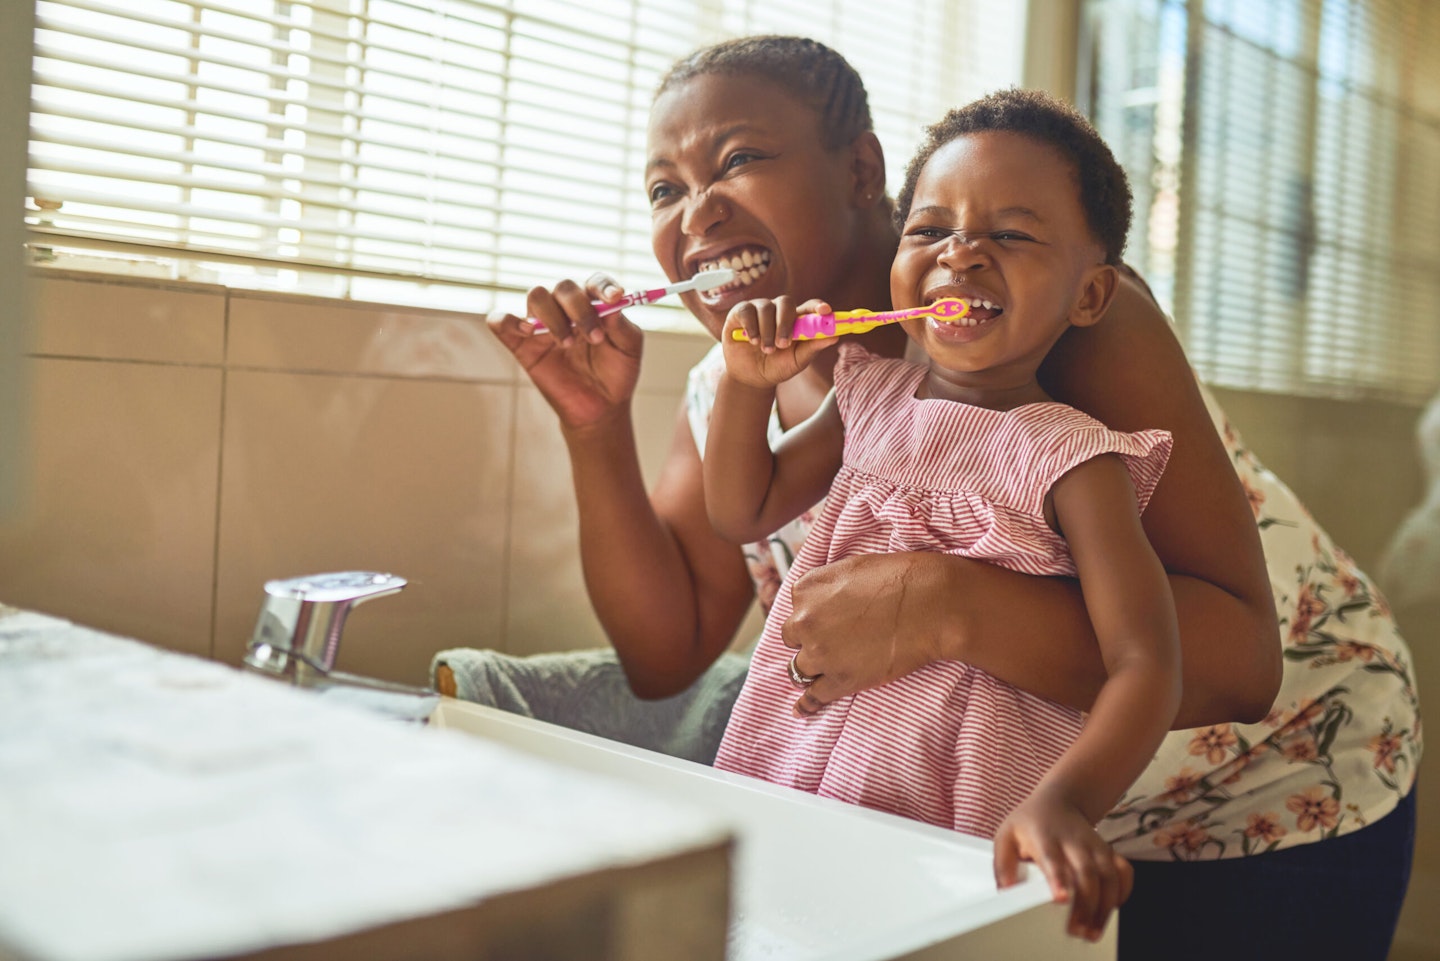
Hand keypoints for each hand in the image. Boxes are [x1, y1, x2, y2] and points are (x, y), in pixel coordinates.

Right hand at [487, 273, 642, 429]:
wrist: (601, 408)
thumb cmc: (616, 373)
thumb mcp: (629, 349)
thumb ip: (621, 325)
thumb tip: (611, 304)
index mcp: (594, 305)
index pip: (594, 282)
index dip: (603, 285)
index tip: (615, 298)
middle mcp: (566, 309)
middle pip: (563, 287)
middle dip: (579, 309)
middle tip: (594, 337)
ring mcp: (543, 325)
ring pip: (535, 296)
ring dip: (553, 316)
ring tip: (566, 344)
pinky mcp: (522, 346)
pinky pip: (500, 321)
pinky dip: (508, 320)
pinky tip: (528, 332)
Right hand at [720, 296, 837, 389]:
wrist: (750, 377)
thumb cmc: (777, 367)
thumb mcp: (797, 361)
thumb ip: (813, 347)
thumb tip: (834, 337)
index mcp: (796, 319)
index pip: (810, 306)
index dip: (817, 306)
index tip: (825, 311)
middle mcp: (778, 310)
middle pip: (786, 302)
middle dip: (785, 323)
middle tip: (783, 344)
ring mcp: (759, 309)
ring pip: (766, 309)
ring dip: (767, 332)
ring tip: (766, 350)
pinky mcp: (741, 312)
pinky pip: (747, 311)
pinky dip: (751, 327)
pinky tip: (752, 341)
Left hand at [781, 552, 947, 715]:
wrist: (931, 605)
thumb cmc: (899, 578)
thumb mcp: (852, 566)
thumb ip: (826, 584)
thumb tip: (819, 600)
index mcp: (807, 589)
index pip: (796, 608)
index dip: (813, 615)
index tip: (828, 620)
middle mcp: (805, 621)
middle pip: (793, 639)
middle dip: (808, 640)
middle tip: (833, 641)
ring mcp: (821, 653)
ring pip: (799, 669)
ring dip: (810, 669)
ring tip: (822, 672)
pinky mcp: (841, 680)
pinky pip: (814, 697)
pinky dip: (806, 705)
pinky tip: (801, 710)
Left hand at [993, 791, 1133, 941]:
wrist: (1058, 801)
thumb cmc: (1031, 822)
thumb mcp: (1006, 836)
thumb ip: (1003, 864)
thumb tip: (1006, 890)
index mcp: (1045, 837)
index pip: (1053, 857)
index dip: (1058, 878)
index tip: (1060, 899)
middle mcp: (1074, 841)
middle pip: (1087, 872)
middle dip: (1086, 904)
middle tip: (1078, 930)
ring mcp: (1095, 845)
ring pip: (1109, 875)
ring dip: (1105, 905)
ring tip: (1094, 930)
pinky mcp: (1109, 851)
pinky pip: (1124, 871)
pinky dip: (1124, 890)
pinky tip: (1113, 908)